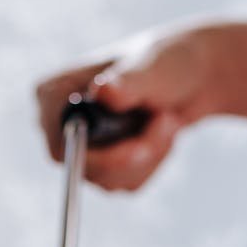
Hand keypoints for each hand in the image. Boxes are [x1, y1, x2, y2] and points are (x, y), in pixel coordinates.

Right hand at [36, 27, 215, 190]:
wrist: (192, 77)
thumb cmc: (168, 62)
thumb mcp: (152, 68)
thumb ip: (128, 83)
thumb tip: (102, 92)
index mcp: (54, 94)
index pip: (58, 142)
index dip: (95, 154)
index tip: (139, 148)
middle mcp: (60, 125)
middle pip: (83, 167)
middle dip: (132, 153)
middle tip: (169, 122)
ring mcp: (80, 149)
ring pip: (109, 180)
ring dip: (149, 154)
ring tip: (167, 119)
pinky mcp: (102, 168)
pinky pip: (126, 184)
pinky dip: (152, 163)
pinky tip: (160, 134)